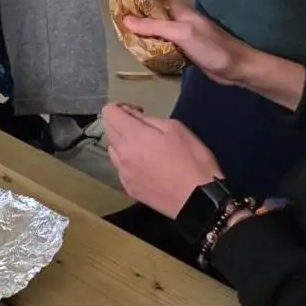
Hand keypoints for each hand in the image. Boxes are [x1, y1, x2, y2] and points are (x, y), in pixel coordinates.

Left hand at [103, 104, 220, 217]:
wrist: (197, 199)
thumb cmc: (191, 159)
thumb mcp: (175, 128)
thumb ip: (149, 120)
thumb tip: (134, 117)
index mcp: (131, 137)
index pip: (109, 112)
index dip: (121, 106)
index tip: (138, 111)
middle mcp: (120, 155)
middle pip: (108, 130)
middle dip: (121, 124)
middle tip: (143, 128)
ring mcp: (122, 174)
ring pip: (113, 151)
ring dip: (123, 143)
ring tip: (145, 147)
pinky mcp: (128, 189)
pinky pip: (121, 169)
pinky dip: (129, 162)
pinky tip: (147, 166)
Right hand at [123, 0, 305, 110]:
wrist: (237, 68)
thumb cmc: (212, 48)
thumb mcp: (182, 34)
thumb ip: (154, 27)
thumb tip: (125, 20)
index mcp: (175, 8)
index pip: (147, 1)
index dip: (130, 5)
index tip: (113, 13)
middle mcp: (175, 18)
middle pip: (147, 17)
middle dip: (133, 24)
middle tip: (117, 34)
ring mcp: (178, 33)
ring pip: (152, 32)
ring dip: (141, 38)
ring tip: (125, 44)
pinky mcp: (181, 48)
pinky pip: (160, 44)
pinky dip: (151, 48)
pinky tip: (142, 54)